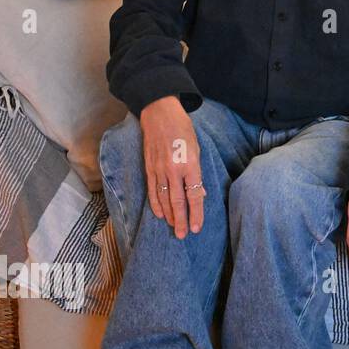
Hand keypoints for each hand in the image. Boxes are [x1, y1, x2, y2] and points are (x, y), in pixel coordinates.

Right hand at [139, 95, 205, 239]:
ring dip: (169, 215)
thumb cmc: (183, 129)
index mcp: (190, 164)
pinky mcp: (148, 168)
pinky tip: (159, 214)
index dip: (196, 213)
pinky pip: (152, 190)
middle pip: (178, 201)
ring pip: (163, 199)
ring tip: (173, 228)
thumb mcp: (197, 148)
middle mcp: (173, 170)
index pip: (194, 195)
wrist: (159, 113)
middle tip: (183, 235)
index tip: (196, 228)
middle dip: (181, 220)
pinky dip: (155, 204)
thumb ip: (197, 172)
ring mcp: (159, 170)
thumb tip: (199, 193)